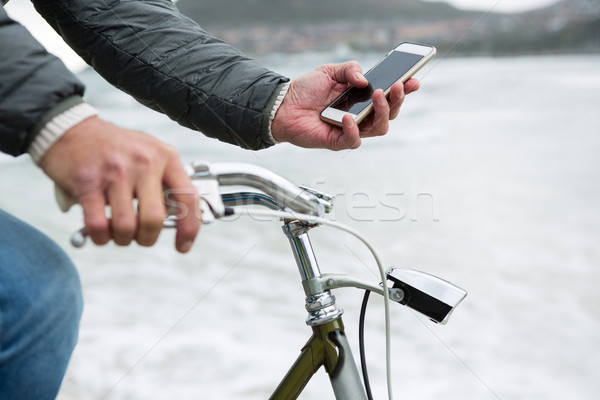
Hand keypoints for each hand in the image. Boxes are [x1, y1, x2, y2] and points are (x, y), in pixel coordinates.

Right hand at [39, 117, 200, 252]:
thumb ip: (166, 181)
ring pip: (126, 227)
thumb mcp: (149, 153)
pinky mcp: (88, 182)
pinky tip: (100, 232)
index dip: (189, 228)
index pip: (188, 198)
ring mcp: (116, 172)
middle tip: (139, 237)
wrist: (70, 128)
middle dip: (147, 238)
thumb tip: (180, 218)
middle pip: (154, 220)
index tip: (182, 245)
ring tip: (117, 232)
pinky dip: (100, 237)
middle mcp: (144, 162)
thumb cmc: (114, 147)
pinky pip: (99, 225)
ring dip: (122, 239)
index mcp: (165, 156)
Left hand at [271, 61, 419, 149]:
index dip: (404, 90)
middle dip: (398, 99)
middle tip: (398, 85)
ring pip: (379, 127)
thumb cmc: (307, 90)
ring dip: (382, 111)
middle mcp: (362, 115)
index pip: (390, 96)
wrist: (283, 106)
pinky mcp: (338, 142)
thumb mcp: (329, 71)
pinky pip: (354, 140)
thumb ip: (349, 70)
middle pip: (390, 113)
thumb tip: (364, 79)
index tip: (413, 80)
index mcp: (363, 98)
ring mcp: (352, 130)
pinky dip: (353, 129)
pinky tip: (347, 117)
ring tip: (378, 95)